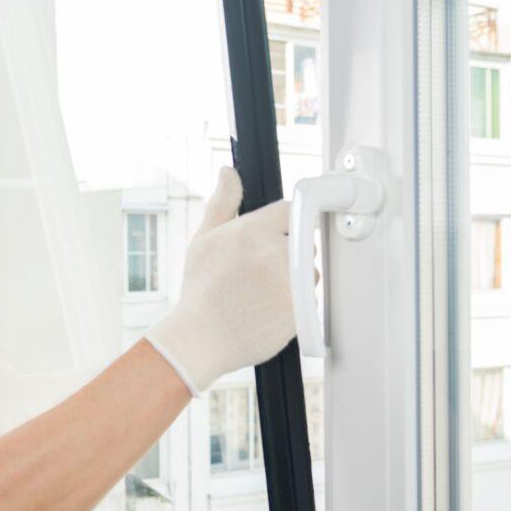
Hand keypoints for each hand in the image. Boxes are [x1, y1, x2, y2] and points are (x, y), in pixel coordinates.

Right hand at [144, 166, 294, 397]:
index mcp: (252, 231)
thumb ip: (223, 202)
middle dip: (287, 251)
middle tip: (259, 270)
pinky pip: (310, 297)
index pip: (290, 209)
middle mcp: (275, 253)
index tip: (274, 236)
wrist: (201, 338)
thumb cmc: (200, 291)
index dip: (282, 223)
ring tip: (262, 292)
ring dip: (294, 277)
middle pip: (302, 240)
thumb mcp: (203, 241)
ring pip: (309, 270)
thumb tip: (228, 172)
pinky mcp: (301, 310)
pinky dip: (295, 302)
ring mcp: (291, 283)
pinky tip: (269, 308)